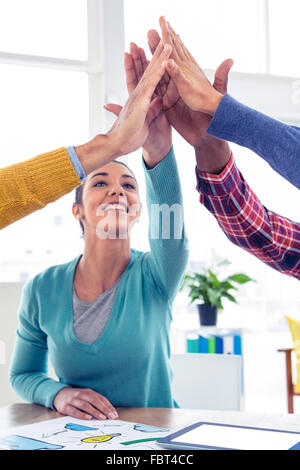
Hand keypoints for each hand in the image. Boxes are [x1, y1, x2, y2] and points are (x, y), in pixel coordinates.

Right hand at [53, 387, 118, 420]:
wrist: (59, 394)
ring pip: (86, 405)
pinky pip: (75, 411)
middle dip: (104, 409)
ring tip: (102, 417)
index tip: (114, 413)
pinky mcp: (66, 407)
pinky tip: (88, 418)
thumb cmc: (76, 397)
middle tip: (110, 416)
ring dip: (95, 412)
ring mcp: (73, 400)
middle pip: (95, 401)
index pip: (100, 398)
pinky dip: (82, 415)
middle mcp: (81, 394)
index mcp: (88, 391)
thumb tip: (107, 411)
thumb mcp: (86, 396)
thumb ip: (95, 402)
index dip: (108, 406)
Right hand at [74, 41, 170, 173]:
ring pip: (150, 72)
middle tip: (154, 35)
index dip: (147, 62)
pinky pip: (152, 84)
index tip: (150, 49)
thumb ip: (151, 109)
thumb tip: (157, 101)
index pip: (144, 76)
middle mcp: (137, 94)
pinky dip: (158, 71)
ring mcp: (138, 96)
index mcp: (139, 99)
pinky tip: (165, 61)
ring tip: (164, 41)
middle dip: (150, 52)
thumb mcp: (146, 120)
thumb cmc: (131, 137)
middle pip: (146, 69)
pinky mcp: (141, 102)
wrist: (120, 146)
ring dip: (157, 57)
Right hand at [148, 28, 232, 147]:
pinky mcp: (165, 105)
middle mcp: (181, 82)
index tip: (164, 24)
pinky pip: (154, 91)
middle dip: (157, 46)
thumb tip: (229, 60)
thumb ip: (222, 77)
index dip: (172, 39)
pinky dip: (147, 82)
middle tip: (149, 31)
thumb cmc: (214, 115)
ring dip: (149, 61)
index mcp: (192, 75)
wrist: (207, 136)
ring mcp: (172, 94)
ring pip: (158, 74)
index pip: (179, 53)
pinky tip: (140, 73)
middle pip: (166, 60)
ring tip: (138, 47)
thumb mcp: (219, 94)